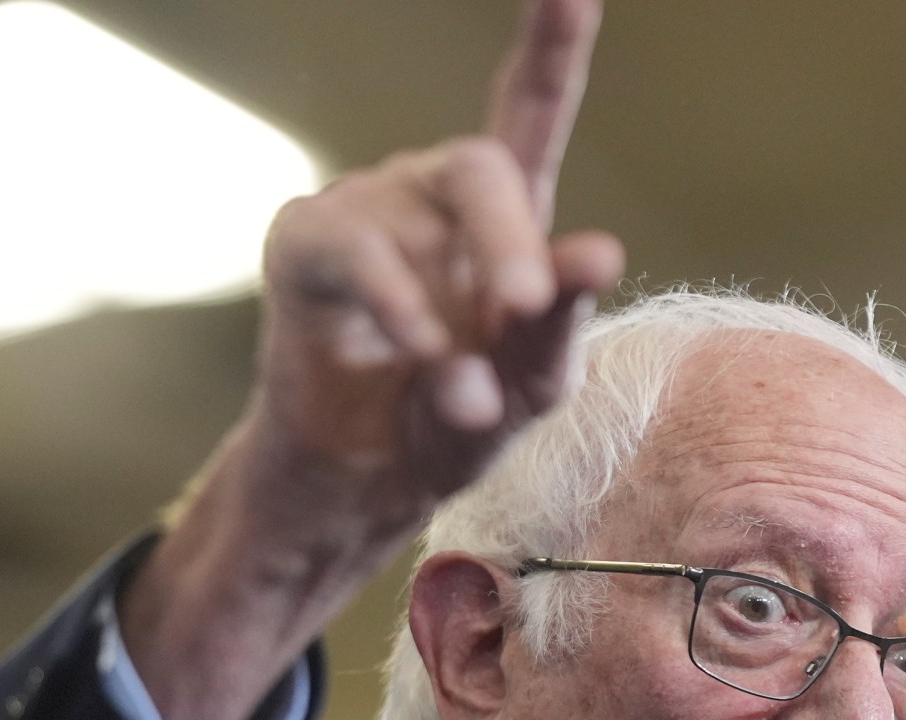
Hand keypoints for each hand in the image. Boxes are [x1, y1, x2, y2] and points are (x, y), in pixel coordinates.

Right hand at [248, 0, 621, 533]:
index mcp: (503, 217)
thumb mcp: (528, 387)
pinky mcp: (304, 244)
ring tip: (466, 398)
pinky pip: (353, 249)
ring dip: (449, 319)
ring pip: (419, 221)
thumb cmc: (455, 424)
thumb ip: (563, 324)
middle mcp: (431, 195)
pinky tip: (418, 348)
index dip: (551, 46)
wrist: (362, 487)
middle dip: (509, 240)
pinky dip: (394, 302)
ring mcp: (363, 209)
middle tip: (526, 307)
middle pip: (481, 168)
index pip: (529, 111)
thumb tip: (602, 251)